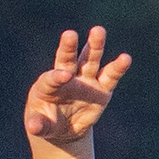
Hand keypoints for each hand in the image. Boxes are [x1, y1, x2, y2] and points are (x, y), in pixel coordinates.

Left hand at [25, 25, 130, 150]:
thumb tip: (32, 127)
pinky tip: (125, 58)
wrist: (65, 128)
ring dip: (94, 46)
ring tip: (98, 30)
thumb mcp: (41, 126)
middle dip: (68, 47)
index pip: (51, 78)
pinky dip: (118, 68)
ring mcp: (85, 81)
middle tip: (69, 34)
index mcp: (47, 85)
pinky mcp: (101, 89)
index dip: (57, 76)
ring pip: (89, 60)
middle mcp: (66, 77)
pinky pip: (110, 76)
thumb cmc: (48, 123)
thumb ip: (38, 125)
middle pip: (67, 59)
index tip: (65, 76)